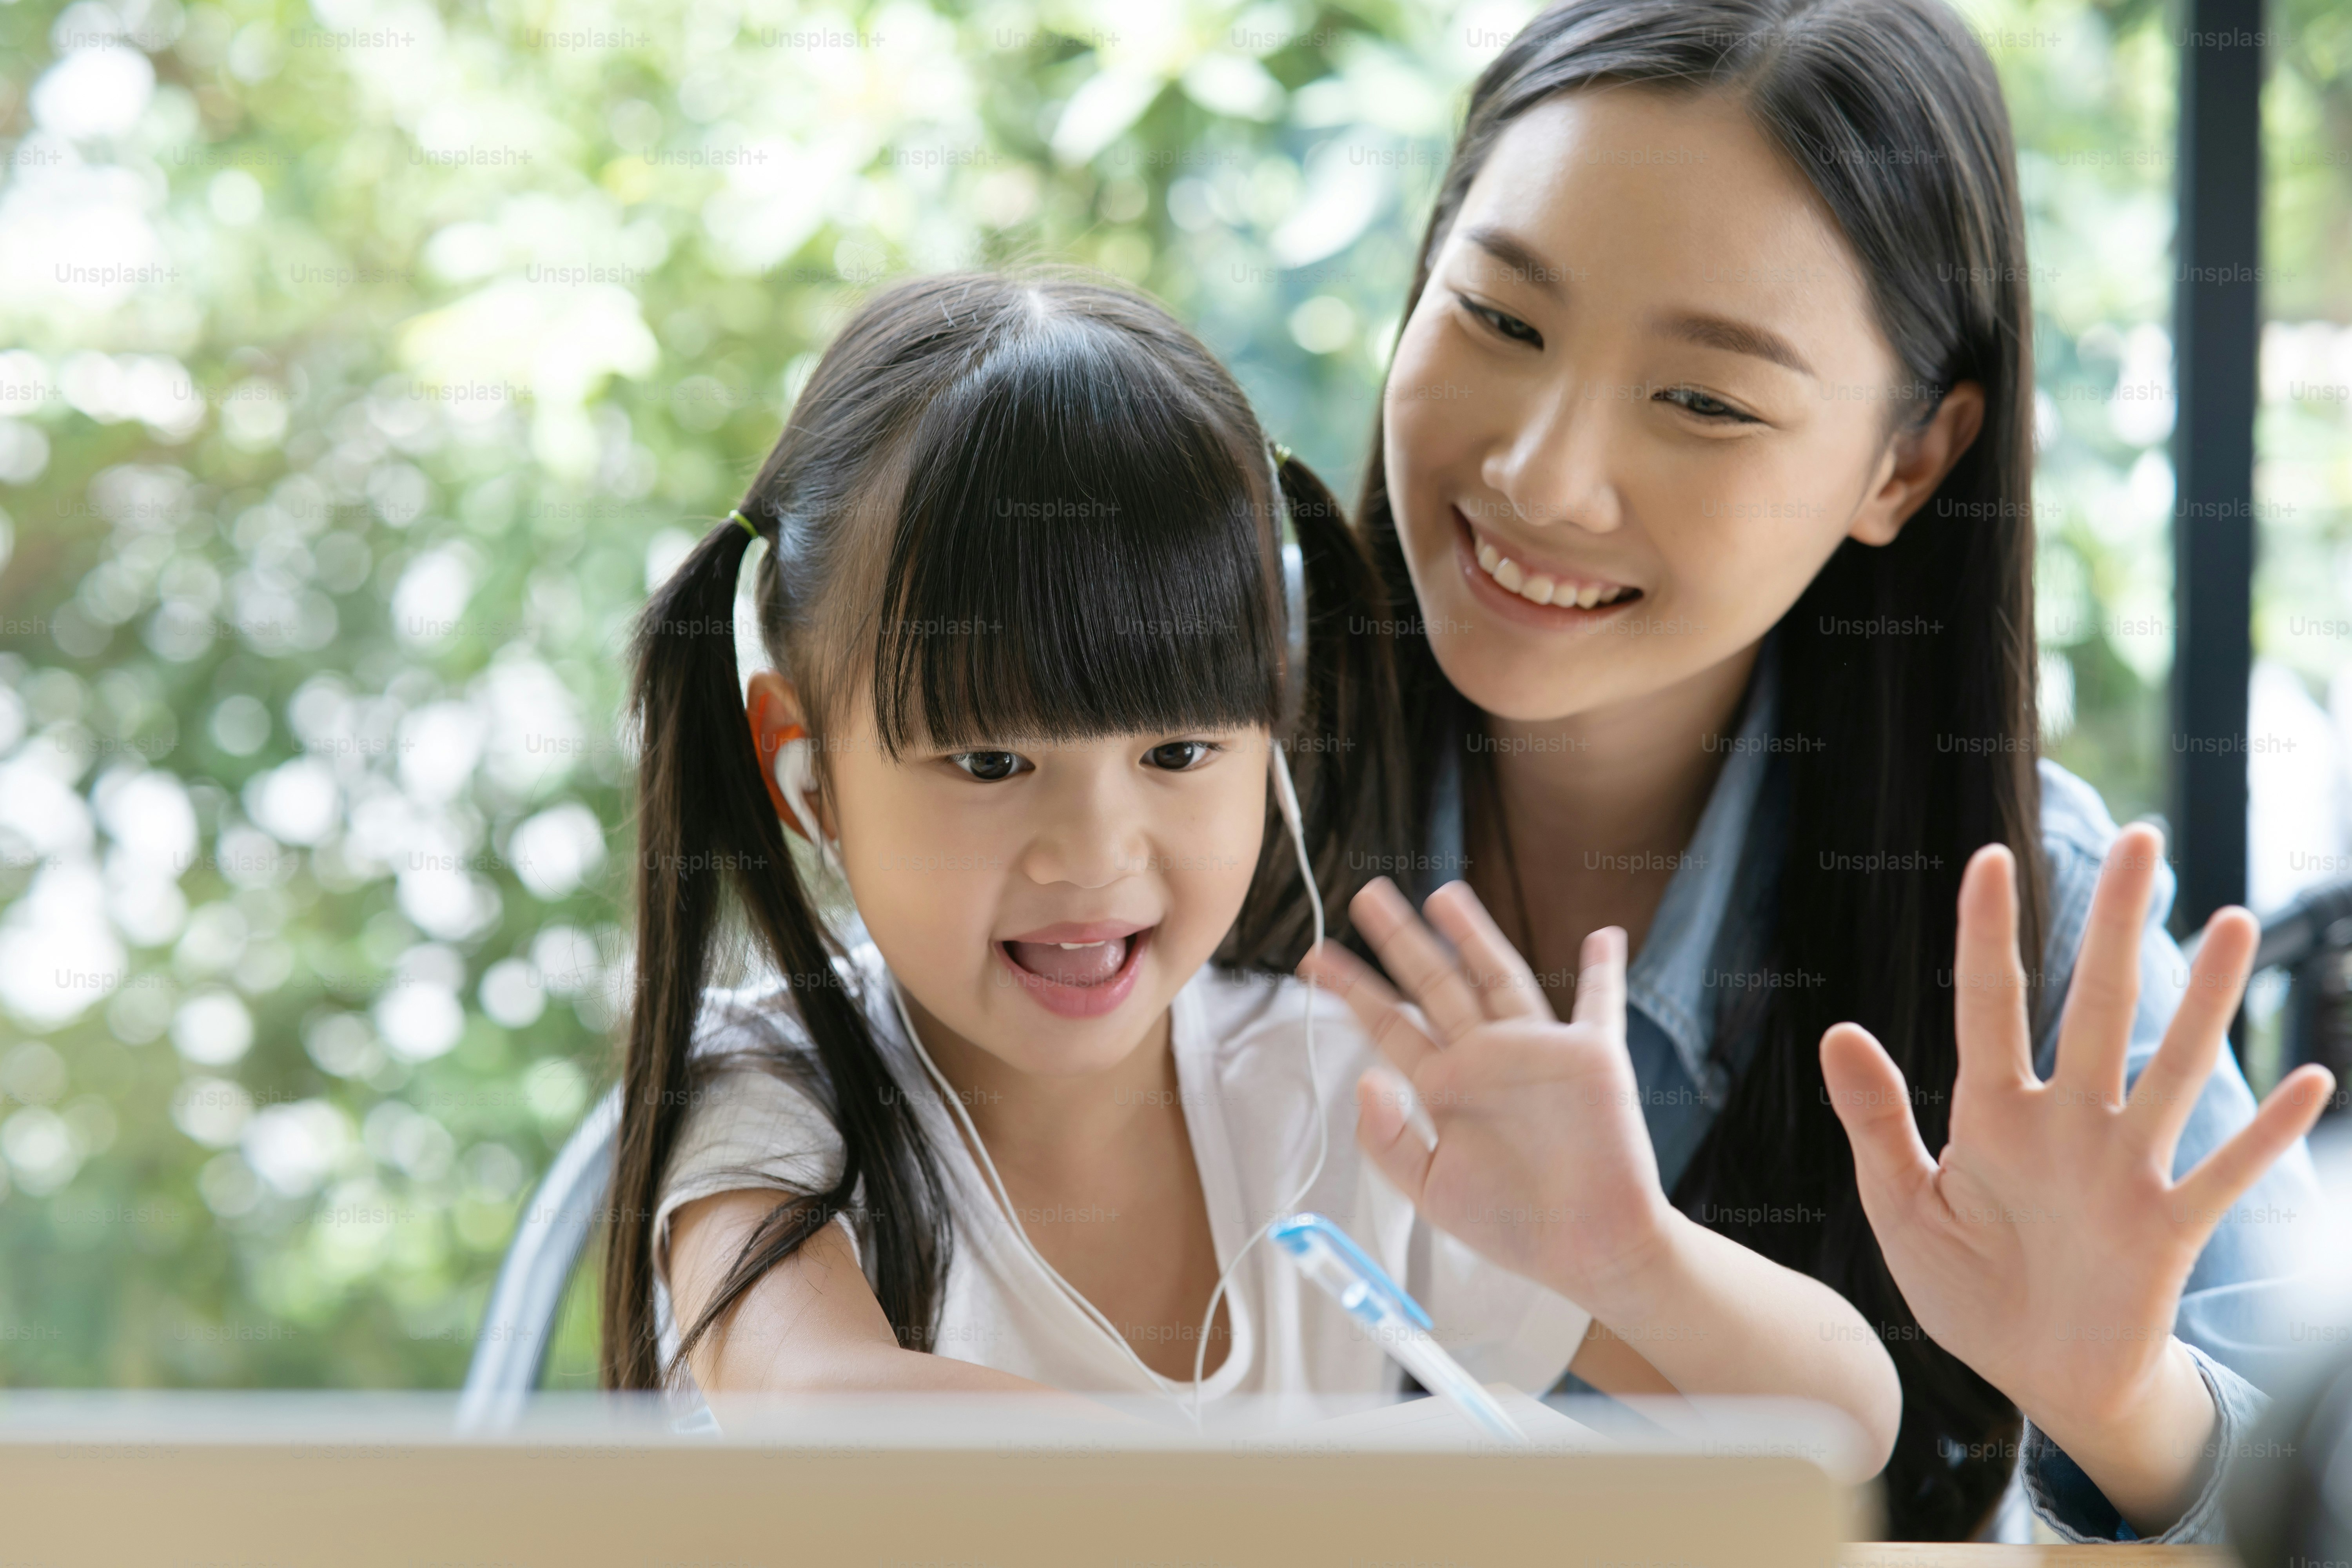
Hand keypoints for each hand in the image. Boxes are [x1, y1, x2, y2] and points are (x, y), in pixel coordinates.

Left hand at [1297, 877, 1675, 1312]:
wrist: (1588, 1251)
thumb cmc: (1514, 1226)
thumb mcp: (1430, 1192)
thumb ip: (1388, 1140)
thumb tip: (1365, 1078)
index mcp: (1447, 1087)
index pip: (1390, 1025)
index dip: (1353, 990)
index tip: (1314, 959)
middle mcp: (1486, 1059)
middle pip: (1435, 984)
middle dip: (1400, 941)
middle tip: (1366, 896)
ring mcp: (1537, 1053)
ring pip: (1498, 976)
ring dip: (1473, 935)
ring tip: (1443, 895)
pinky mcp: (1591, 1059)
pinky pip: (1602, 1005)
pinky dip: (1605, 971)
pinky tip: (1603, 935)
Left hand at [1820, 822, 2336, 1530]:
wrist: (2033, 1379)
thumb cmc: (1969, 1288)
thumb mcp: (1901, 1206)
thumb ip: (1875, 1120)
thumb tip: (1837, 1029)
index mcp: (1993, 1116)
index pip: (1988, 1004)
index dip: (1988, 934)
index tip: (1990, 859)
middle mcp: (2067, 1126)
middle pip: (2095, 1008)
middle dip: (2114, 927)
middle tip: (2140, 841)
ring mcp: (2125, 1173)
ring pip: (2173, 1069)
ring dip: (2206, 1002)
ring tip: (2235, 924)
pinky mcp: (2168, 1232)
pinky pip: (2225, 1174)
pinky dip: (2266, 1134)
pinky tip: (2311, 1082)